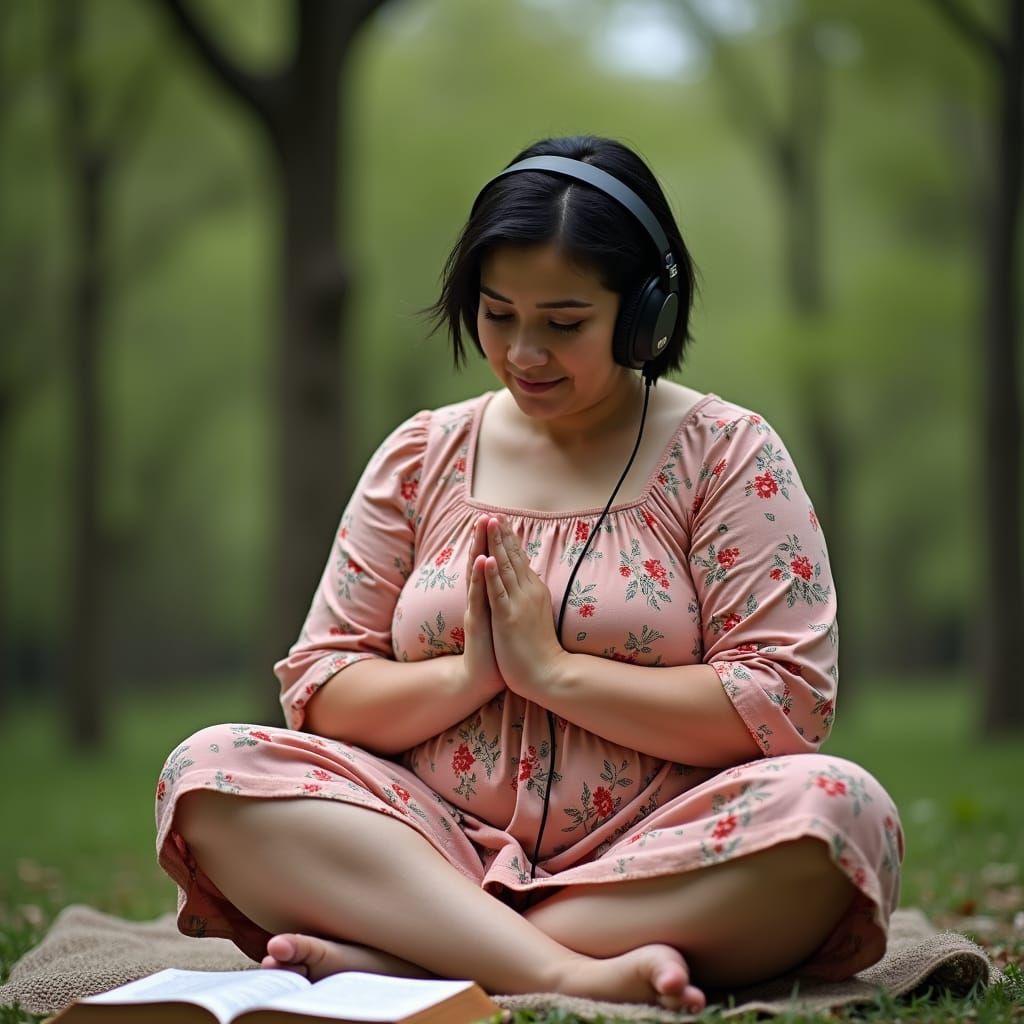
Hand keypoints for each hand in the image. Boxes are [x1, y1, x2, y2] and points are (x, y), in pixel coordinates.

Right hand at [458, 515, 505, 701]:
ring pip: (477, 573)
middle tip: (487, 514)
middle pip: (482, 561)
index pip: (492, 564)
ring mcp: (476, 608)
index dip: (495, 542)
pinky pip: (478, 596)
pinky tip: (481, 561)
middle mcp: (480, 598)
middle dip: (485, 537)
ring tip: (482, 526)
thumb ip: (506, 600)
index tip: (500, 520)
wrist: (482, 678)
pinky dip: (480, 577)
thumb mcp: (505, 618)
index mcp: (490, 596)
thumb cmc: (498, 649)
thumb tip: (517, 585)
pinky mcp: (476, 621)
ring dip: (479, 547)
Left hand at [482, 516, 567, 698]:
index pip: (520, 559)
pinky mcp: (507, 617)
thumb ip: (533, 596)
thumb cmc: (541, 649)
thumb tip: (532, 580)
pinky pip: (498, 592)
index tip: (501, 520)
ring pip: (505, 568)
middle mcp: (528, 592)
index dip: (509, 539)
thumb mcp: (538, 614)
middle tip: (494, 512)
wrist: (548, 674)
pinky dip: (492, 574)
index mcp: (534, 591)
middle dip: (502, 534)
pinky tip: (487, 558)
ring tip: (490, 522)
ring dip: (497, 544)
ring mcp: (518, 603)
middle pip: (513, 557)